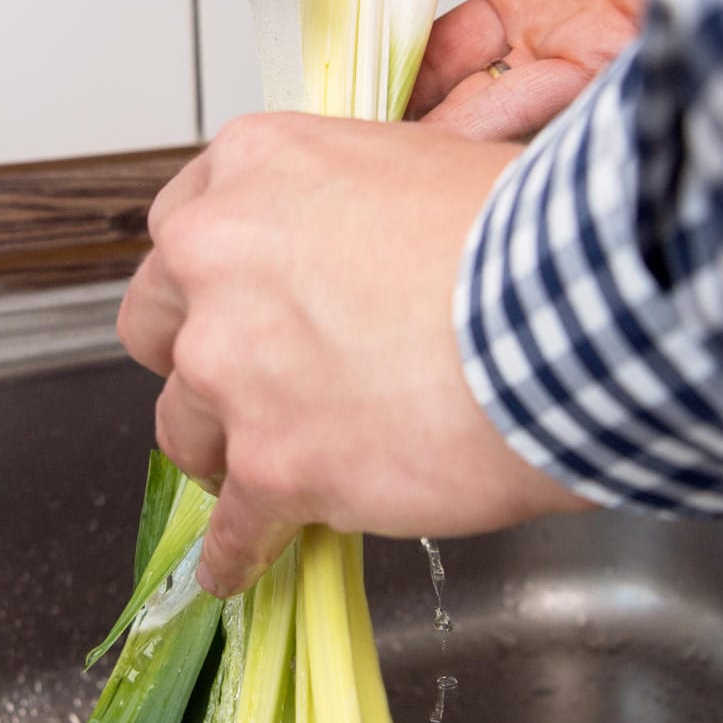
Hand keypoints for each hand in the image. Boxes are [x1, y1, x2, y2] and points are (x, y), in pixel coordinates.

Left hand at [116, 115, 591, 595]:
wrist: (566, 314)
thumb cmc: (526, 230)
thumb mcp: (427, 159)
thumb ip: (360, 202)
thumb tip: (374, 240)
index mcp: (255, 165)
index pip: (186, 222)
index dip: (215, 272)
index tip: (239, 297)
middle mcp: (218, 258)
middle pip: (156, 322)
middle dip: (193, 354)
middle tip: (243, 378)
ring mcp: (233, 366)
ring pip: (184, 426)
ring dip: (224, 447)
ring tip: (264, 469)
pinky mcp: (270, 463)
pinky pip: (234, 526)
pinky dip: (241, 549)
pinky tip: (246, 562)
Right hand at [302, 0, 722, 139]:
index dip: (370, 0)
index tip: (325, 29)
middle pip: (445, 44)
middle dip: (395, 79)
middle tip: (341, 108)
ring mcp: (579, 18)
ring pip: (486, 86)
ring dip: (433, 116)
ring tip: (377, 143)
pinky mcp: (621, 56)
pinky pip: (543, 105)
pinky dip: (491, 128)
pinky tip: (443, 142)